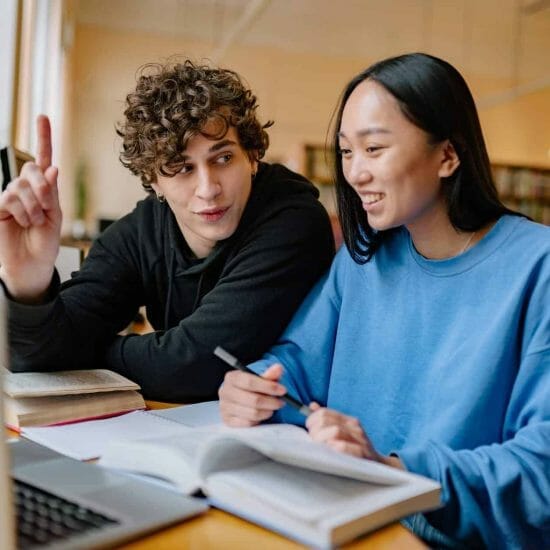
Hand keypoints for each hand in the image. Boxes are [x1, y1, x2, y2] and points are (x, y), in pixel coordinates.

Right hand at [0, 115, 61, 301]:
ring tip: (33, 223)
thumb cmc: (45, 241)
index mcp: (44, 188)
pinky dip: (21, 211)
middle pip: (32, 169)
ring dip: (33, 207)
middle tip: (45, 211)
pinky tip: (22, 222)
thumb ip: (51, 192)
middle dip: (43, 189)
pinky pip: (10, 198)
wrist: (32, 263)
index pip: (43, 158)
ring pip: (21, 186)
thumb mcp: (55, 216)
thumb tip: (52, 166)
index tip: (43, 116)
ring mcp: (11, 195)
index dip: (43, 138)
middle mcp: (26, 187)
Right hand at [219, 364, 287, 426]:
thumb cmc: (252, 387)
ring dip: (267, 412)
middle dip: (271, 402)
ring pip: (252, 413)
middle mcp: (225, 392)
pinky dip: (258, 420)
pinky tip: (262, 414)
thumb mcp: (261, 378)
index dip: (268, 387)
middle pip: (253, 400)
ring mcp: (225, 407)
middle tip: (281, 402)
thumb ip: (270, 374)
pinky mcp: (228, 421)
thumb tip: (278, 368)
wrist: (241, 397)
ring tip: (272, 408)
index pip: (250, 382)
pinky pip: (248, 424)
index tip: (282, 390)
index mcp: (232, 377)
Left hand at [306, 403, 402, 468]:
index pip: (325, 413)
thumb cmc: (357, 450)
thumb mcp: (344, 432)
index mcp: (348, 421)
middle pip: (326, 422)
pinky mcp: (363, 454)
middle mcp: (354, 427)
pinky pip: (345, 447)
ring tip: (320, 447)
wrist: (381, 466)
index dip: (312, 419)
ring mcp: (360, 440)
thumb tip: (312, 406)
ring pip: (335, 431)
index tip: (309, 428)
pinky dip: (335, 447)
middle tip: (314, 441)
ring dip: (322, 439)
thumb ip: (328, 420)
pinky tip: (331, 451)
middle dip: (315, 432)